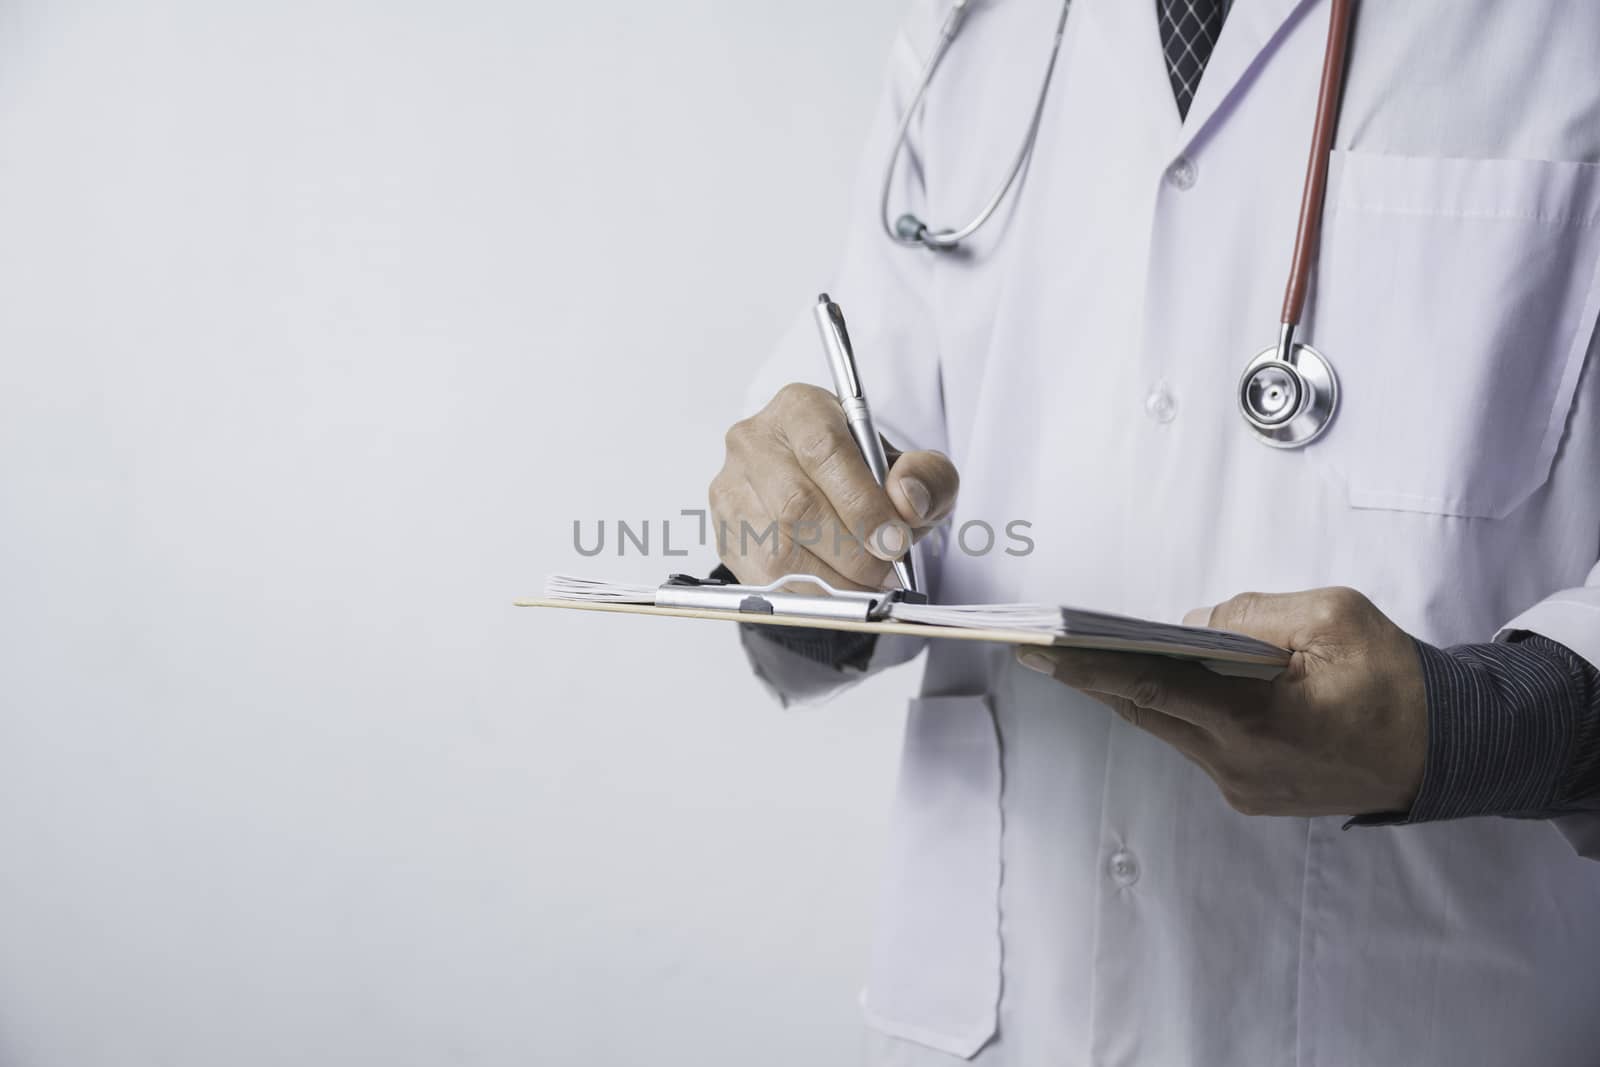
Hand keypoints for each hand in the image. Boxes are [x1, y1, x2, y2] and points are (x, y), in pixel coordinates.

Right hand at [710, 383, 958, 589]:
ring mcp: (731, 488)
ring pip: (777, 548)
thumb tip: (908, 500)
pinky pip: (762, 578)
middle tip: (885, 570)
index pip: (825, 451)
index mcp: (801, 409)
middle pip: (797, 505)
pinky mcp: (724, 532)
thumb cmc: (867, 477)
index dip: (862, 503)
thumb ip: (927, 476)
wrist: (827, 497)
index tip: (893, 540)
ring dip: (832, 579)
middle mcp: (755, 441)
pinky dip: (807, 594)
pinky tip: (836, 591)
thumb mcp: (913, 468)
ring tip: (866, 584)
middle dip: (851, 550)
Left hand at [1016, 587, 1427, 817]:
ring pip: (1167, 728)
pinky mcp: (1250, 792)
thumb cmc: (1396, 680)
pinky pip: (1196, 741)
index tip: (1041, 651)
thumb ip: (1253, 614)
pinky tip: (1154, 680)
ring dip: (1131, 692)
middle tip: (1037, 647)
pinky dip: (1173, 709)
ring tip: (1082, 656)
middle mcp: (1238, 764)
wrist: (1447, 750)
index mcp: (1257, 721)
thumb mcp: (1334, 616)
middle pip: (1146, 710)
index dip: (1090, 667)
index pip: (1152, 687)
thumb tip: (1189, 624)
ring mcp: (1242, 785)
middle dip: (1092, 676)